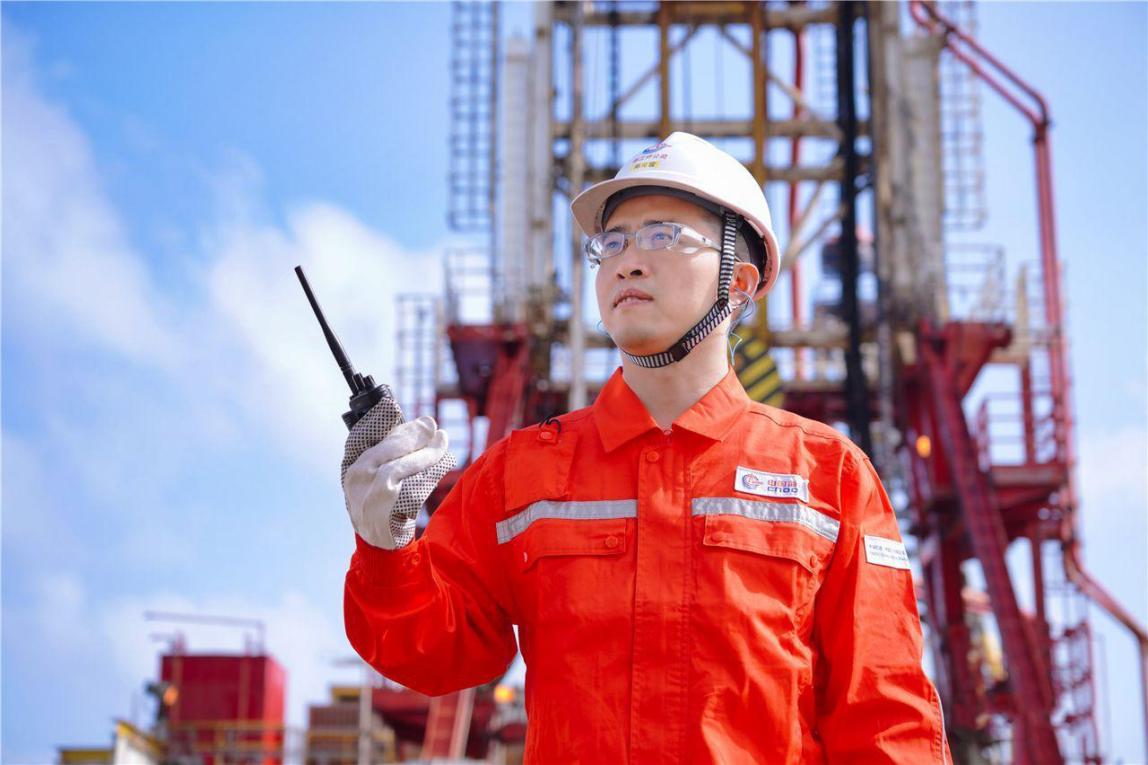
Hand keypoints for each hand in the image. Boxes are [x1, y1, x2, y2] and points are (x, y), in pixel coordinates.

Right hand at [342, 414, 450, 549]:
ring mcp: (368, 496)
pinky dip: (431, 473)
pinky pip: (412, 488)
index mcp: (351, 465)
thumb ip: (395, 450)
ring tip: (443, 441)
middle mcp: (355, 479)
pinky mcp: (385, 512)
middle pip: (386, 449)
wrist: (379, 543)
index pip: (361, 435)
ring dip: (426, 453)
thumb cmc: (382, 501)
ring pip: (399, 468)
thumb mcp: (378, 474)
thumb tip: (427, 422)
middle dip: (413, 434)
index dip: (377, 418)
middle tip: (432, 426)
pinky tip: (444, 461)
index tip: (392, 405)